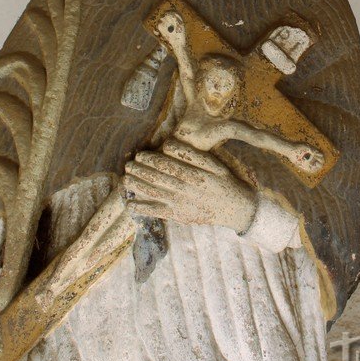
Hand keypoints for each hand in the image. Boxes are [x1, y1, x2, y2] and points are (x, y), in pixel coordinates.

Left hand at [123, 141, 256, 233]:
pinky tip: (129, 205)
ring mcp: (180, 205)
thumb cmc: (223, 181)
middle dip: (140, 171)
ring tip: (125, 179)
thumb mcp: (214, 164)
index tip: (140, 154)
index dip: (151, 160)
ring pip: (154, 194)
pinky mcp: (179, 216)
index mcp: (194, 175)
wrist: (234, 208)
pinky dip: (142, 209)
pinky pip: (157, 213)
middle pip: (157, 179)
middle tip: (128, 164)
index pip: (167, 166)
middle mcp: (185, 190)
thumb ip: (192, 155)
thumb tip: (169, 144)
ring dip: (137, 187)